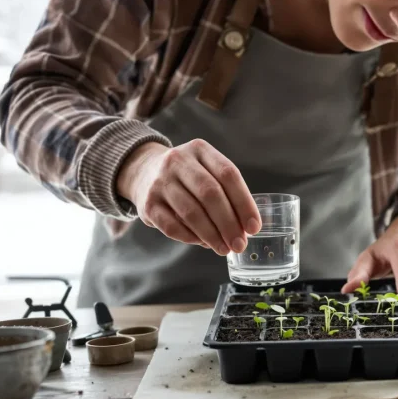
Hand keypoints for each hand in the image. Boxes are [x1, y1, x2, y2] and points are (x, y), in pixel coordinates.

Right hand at [116, 139, 261, 255]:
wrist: (143, 171)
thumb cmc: (187, 176)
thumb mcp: (206, 170)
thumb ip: (226, 194)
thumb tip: (244, 229)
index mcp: (200, 149)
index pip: (228, 174)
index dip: (244, 203)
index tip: (254, 227)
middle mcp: (178, 161)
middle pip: (210, 194)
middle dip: (229, 223)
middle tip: (239, 244)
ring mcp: (160, 181)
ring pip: (191, 212)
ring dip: (212, 235)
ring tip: (224, 249)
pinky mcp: (147, 203)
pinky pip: (172, 226)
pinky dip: (191, 238)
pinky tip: (203, 243)